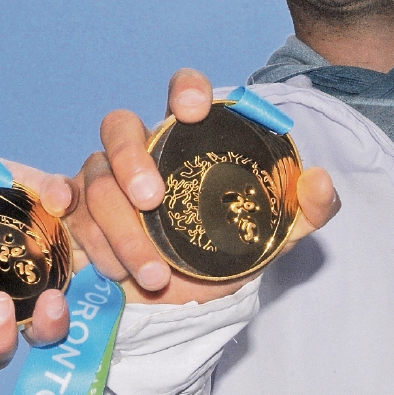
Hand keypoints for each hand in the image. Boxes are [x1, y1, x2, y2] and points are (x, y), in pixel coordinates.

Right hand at [68, 69, 339, 305]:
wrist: (180, 305)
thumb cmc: (221, 253)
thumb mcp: (270, 235)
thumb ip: (303, 210)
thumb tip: (320, 182)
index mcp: (187, 139)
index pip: (182, 90)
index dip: (184, 90)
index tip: (191, 109)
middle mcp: (140, 150)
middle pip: (119, 127)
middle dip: (130, 160)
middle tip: (152, 201)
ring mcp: (103, 180)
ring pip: (96, 184)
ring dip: (122, 232)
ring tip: (153, 276)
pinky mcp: (77, 215)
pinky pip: (73, 219)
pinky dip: (88, 241)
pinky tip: (102, 265)